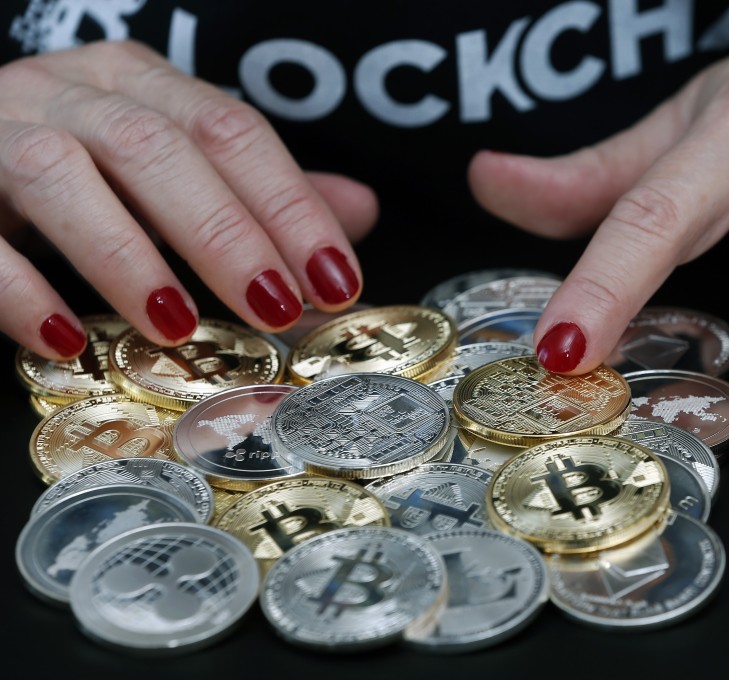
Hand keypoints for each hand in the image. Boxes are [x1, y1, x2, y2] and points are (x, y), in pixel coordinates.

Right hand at [0, 40, 375, 359]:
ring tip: (178, 325)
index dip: (290, 206)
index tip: (336, 279)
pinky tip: (67, 340)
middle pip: (157, 146)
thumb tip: (360, 212)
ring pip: (60, 172)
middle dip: (226, 232)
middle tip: (278, 305)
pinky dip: (20, 291)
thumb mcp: (176, 171)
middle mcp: (70, 91)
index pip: (232, 131)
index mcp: (140, 83)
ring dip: (127, 254)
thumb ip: (259, 194)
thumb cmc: (83, 172)